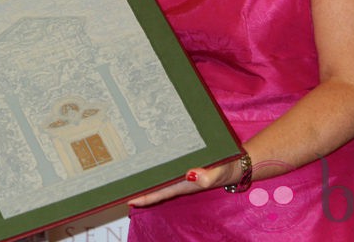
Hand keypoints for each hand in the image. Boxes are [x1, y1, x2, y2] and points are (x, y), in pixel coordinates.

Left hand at [127, 156, 247, 206]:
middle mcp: (178, 180)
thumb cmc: (226, 169)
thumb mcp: (219, 172)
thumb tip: (193, 175)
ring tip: (124, 169)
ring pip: (157, 176)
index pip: (158, 193)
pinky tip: (144, 155)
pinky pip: (164, 165)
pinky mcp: (182, 164)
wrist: (236, 163)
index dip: (142, 197)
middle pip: (154, 186)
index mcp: (183, 184)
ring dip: (144, 175)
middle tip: (117, 182)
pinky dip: (154, 163)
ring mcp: (179, 172)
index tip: (126, 198)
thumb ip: (208, 175)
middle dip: (138, 186)